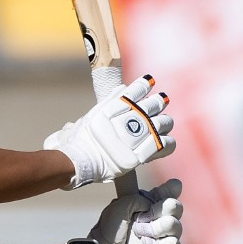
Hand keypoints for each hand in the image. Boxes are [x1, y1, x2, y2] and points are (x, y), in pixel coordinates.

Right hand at [43, 75, 175, 190]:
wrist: (75, 163)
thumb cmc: (75, 143)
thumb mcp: (87, 118)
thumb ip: (106, 105)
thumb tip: (121, 89)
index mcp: (111, 109)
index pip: (133, 92)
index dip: (144, 85)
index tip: (150, 81)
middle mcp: (125, 120)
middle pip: (152, 106)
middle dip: (158, 102)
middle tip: (161, 102)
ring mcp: (133, 138)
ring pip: (162, 123)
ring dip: (164, 122)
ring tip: (164, 123)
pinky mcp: (139, 156)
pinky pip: (163, 145)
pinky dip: (167, 143)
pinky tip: (167, 141)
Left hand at [63, 178, 184, 243]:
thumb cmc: (108, 232)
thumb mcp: (117, 208)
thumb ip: (136, 199)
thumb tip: (150, 204)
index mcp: (148, 207)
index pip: (168, 194)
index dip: (171, 189)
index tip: (172, 187)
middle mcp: (159, 221)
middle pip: (176, 207)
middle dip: (163, 208)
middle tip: (145, 217)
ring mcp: (163, 239)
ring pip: (176, 226)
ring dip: (158, 228)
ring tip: (140, 234)